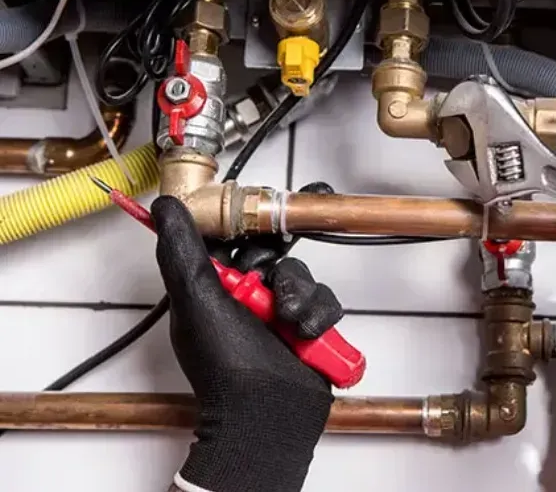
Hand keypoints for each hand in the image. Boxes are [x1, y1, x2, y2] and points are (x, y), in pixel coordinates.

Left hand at [152, 196, 342, 491]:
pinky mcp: (309, 326)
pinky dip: (319, 314)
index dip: (247, 219)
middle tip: (272, 280)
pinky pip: (325, 300)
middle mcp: (246, 294)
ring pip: (302, 274)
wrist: (266, 414)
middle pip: (273, 251)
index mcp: (213, 284)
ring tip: (291, 320)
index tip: (266, 205)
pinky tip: (306, 333)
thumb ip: (182, 250)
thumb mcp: (196, 300)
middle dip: (279, 265)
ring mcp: (279, 311)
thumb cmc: (225, 366)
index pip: (230, 236)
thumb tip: (165, 206)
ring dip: (300, 294)